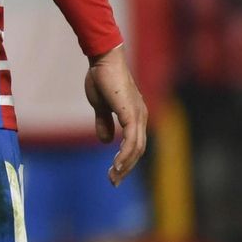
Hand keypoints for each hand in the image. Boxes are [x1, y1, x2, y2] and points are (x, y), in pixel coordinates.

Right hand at [84, 45, 147, 186]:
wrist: (103, 60)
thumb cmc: (101, 78)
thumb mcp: (100, 106)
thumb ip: (104, 122)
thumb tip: (105, 141)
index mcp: (135, 115)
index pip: (134, 144)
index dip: (125, 160)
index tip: (113, 173)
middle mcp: (141, 117)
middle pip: (138, 150)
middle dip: (125, 168)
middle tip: (113, 181)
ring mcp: (138, 116)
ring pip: (136, 149)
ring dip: (124, 166)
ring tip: (113, 177)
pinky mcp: (131, 115)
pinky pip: (131, 141)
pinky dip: (125, 155)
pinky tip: (116, 165)